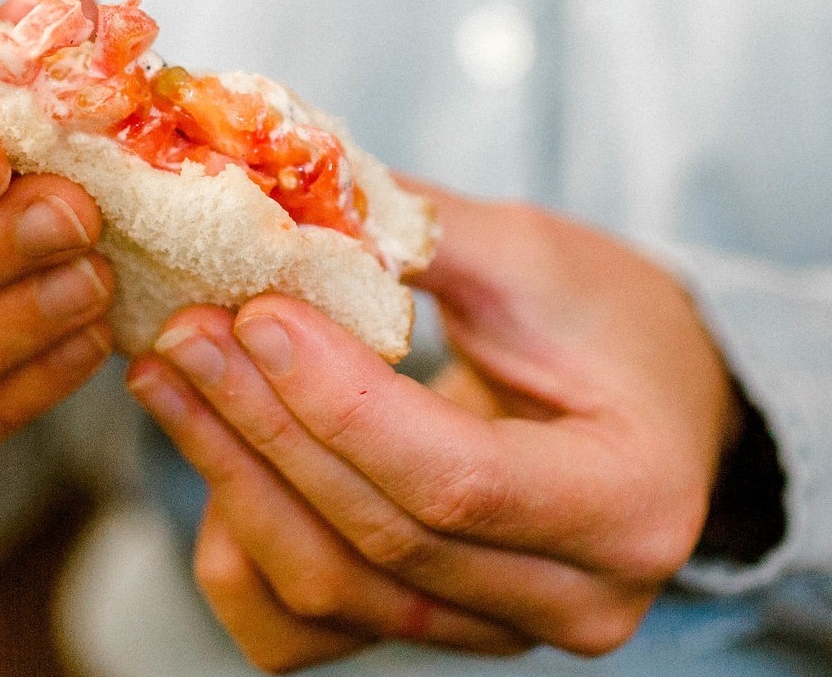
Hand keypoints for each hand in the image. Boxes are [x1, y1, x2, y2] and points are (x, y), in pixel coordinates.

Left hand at [125, 187, 736, 670]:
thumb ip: (418, 234)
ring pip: (332, 592)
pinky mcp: (442, 635)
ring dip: (235, 483)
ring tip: (172, 380)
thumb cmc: (612, 319)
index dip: (340, 402)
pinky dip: (245, 551)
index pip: (459, 479)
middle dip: (265, 429)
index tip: (257, 313)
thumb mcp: (538, 255)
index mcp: (632, 501)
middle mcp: (580, 598)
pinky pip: (310, 630)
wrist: (659, 400)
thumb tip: (282, 198)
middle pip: (383, 538)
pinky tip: (215, 453)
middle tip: (184, 335)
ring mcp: (506, 634)